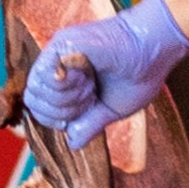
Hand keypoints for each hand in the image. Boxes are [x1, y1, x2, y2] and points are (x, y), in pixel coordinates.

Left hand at [20, 0, 188, 151]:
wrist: (154, 49)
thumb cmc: (140, 74)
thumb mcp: (112, 110)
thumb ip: (89, 125)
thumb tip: (72, 144)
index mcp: (68, 82)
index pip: (42, 110)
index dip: (59, 120)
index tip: (87, 109)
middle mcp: (57, 67)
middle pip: (34, 104)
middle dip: (62, 112)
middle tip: (89, 97)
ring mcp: (57, 54)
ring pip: (36, 91)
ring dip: (66, 98)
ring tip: (90, 85)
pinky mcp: (60, 43)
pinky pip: (44, 75)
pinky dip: (66, 85)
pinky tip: (86, 75)